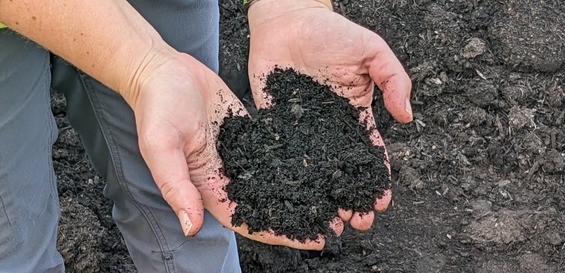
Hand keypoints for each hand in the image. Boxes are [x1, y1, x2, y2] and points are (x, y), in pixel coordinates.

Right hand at [128, 51, 325, 249]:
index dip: (280, 233)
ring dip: (304, 191)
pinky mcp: (249, 135)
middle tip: (336, 221)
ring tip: (337, 195)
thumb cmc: (157, 106)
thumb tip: (191, 227)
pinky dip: (296, 160)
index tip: (313, 239)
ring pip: (275, 180)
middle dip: (300, 217)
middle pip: (268, 204)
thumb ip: (176, 185)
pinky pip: (275, 152)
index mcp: (208, 187)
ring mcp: (240, 156)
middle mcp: (228, 176)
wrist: (164, 71)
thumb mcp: (161, 146)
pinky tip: (322, 161)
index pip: (248, 220)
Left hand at [247, 0, 412, 230]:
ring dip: (324, 196)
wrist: (288, 19)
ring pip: (316, 169)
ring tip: (329, 222)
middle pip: (344, 169)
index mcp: (355, 113)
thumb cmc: (332, 32)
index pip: (371, 151)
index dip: (378, 178)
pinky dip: (290, 177)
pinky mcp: (277, 124)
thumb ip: (394, 80)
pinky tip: (294, 198)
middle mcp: (330, 127)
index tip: (382, 202)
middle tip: (358, 222)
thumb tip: (407, 117)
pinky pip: (283, 153)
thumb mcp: (372, 50)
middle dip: (352, 196)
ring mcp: (303, 128)